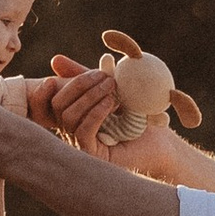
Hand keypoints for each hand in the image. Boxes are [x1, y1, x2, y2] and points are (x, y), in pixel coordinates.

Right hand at [40, 51, 175, 170]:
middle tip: (104, 75)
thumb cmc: (139, 119)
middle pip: (58, 106)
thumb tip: (56, 60)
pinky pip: (83, 130)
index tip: (59, 71)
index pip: (53, 100)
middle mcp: (72, 134)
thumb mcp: (110, 91)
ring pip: (68, 116)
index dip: (55, 85)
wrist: (161, 145)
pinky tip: (112, 102)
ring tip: (112, 87)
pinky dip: (96, 112)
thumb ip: (87, 79)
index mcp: (74, 118)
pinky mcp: (92, 156)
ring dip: (90, 96)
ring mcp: (80, 146)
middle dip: (78, 85)